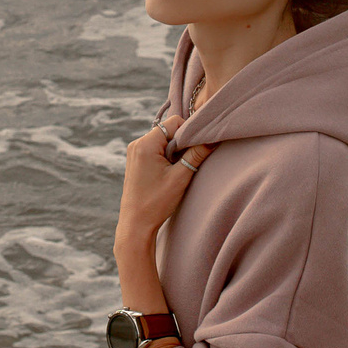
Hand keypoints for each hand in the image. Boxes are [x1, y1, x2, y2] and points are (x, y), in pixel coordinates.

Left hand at [118, 114, 210, 247]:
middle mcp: (137, 144)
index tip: (196, 148)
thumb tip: (213, 138)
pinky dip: (166, 156)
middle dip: (181, 142)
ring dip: (174, 150)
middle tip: (188, 161)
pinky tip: (169, 172)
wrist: (136, 224)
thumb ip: (197, 154)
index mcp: (145, 144)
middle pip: (168, 130)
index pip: (174, 123)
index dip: (189, 132)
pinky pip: (155, 148)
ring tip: (178, 170)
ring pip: (162, 140)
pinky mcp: (136, 160)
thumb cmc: (156, 202)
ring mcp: (134, 152)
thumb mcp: (181, 177)